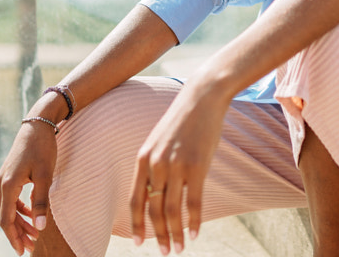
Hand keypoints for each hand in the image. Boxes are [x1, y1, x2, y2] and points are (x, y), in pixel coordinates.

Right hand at [0, 120, 58, 255]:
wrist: (37, 124)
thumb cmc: (42, 148)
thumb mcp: (45, 175)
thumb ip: (41, 201)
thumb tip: (41, 226)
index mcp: (8, 185)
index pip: (6, 219)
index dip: (13, 237)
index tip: (22, 251)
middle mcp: (2, 184)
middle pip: (6, 216)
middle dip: (18, 233)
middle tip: (32, 247)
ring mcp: (4, 179)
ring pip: (8, 208)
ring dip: (20, 222)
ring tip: (35, 234)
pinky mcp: (10, 175)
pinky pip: (12, 199)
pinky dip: (21, 209)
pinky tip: (32, 215)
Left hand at [129, 83, 229, 254]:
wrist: (202, 98)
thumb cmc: (182, 121)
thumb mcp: (159, 141)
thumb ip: (154, 165)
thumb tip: (156, 194)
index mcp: (143, 158)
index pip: (136, 200)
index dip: (137, 224)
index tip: (139, 243)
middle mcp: (157, 164)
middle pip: (155, 209)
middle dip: (159, 234)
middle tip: (164, 252)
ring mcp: (177, 166)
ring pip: (173, 210)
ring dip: (175, 233)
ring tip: (178, 248)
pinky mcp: (197, 166)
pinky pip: (194, 202)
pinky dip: (193, 222)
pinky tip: (194, 235)